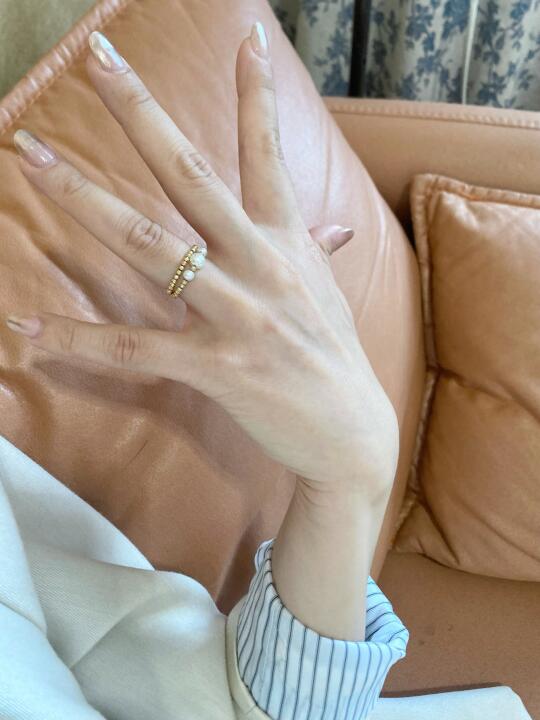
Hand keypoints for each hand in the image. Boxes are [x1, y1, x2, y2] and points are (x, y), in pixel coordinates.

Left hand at [7, 25, 397, 495]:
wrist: (351, 432)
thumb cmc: (333, 356)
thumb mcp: (325, 291)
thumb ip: (315, 247)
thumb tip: (333, 222)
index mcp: (288, 240)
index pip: (269, 153)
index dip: (257, 94)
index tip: (246, 36)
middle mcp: (262, 264)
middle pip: (190, 173)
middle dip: (140, 113)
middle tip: (96, 60)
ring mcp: (240, 313)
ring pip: (149, 244)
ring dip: (85, 198)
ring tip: (32, 160)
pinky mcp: (219, 366)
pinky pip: (136, 348)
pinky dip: (80, 340)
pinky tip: (30, 329)